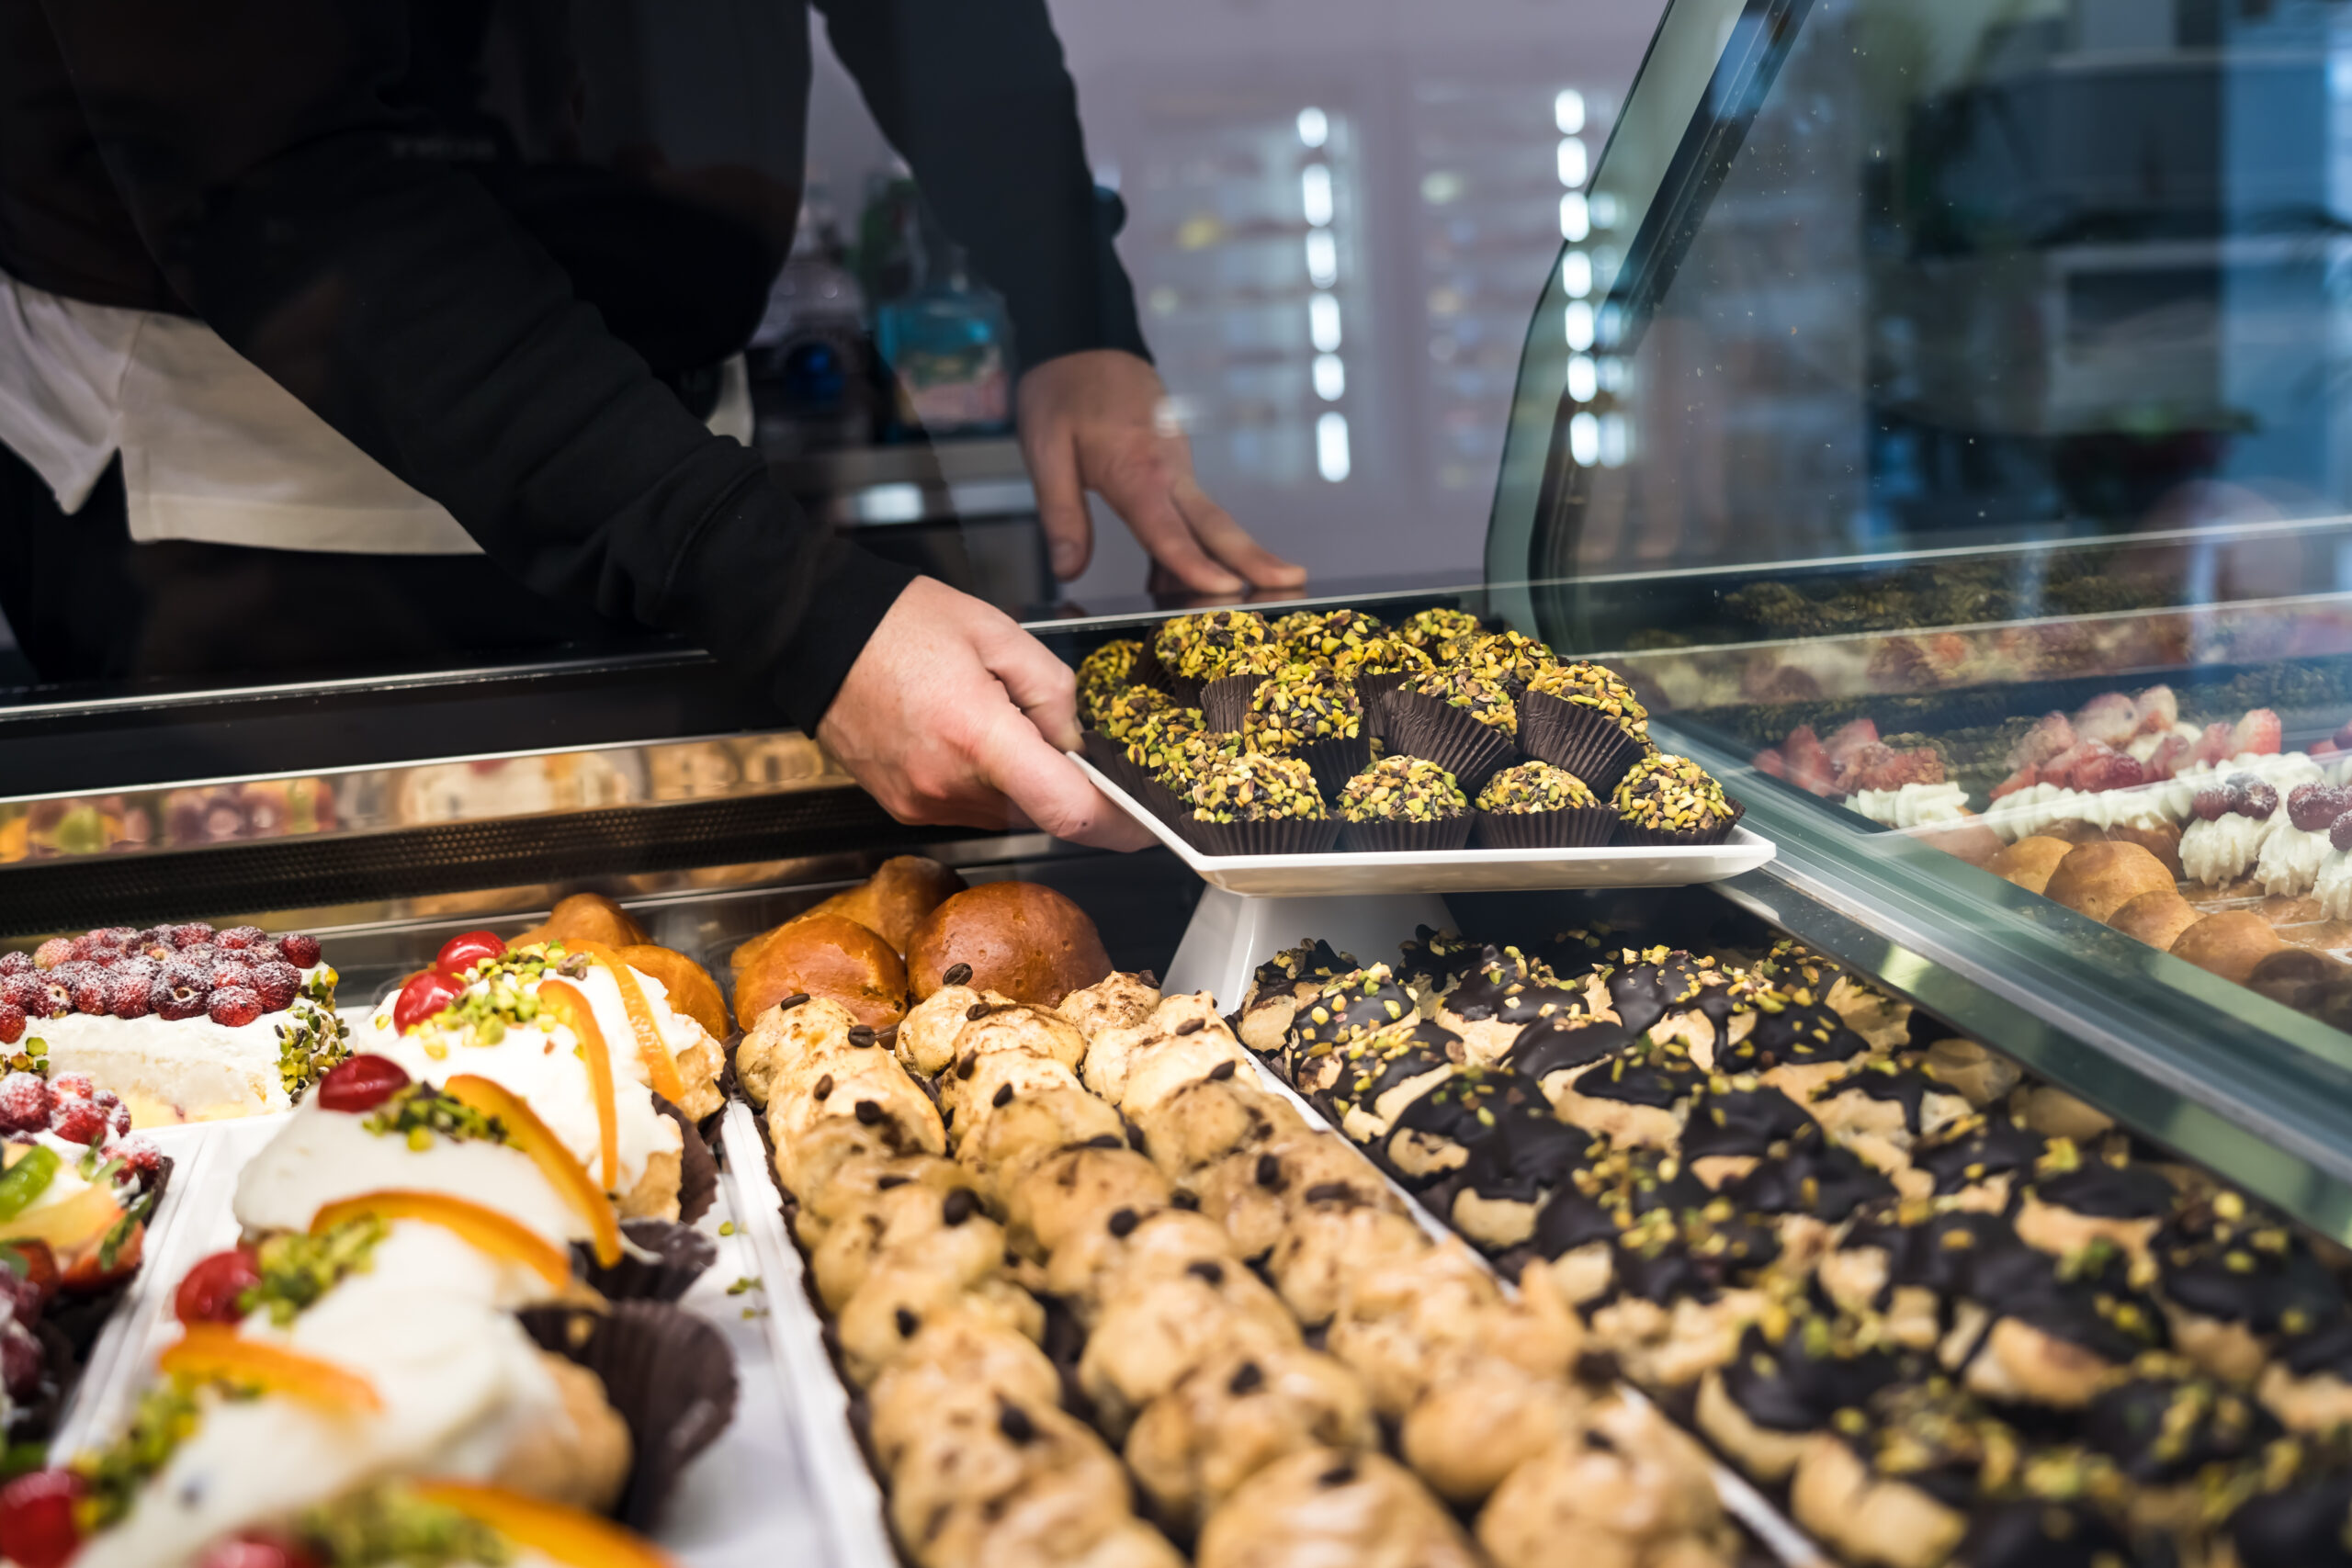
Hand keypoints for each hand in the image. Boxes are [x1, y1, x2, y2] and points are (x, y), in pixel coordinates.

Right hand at [816, 577, 1154, 849]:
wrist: (814, 634)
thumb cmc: (897, 624)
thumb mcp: (998, 633)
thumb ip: (1054, 691)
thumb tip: (1076, 741)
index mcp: (977, 734)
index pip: (1069, 811)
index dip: (1119, 826)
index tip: (1143, 823)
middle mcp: (948, 784)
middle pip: (1041, 810)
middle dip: (1062, 778)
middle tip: (1046, 724)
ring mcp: (923, 803)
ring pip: (1007, 810)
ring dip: (1020, 777)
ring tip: (988, 714)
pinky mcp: (906, 808)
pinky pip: (970, 806)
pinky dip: (984, 779)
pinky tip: (961, 730)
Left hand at [1018, 350, 1306, 594]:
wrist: (1083, 341)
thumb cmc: (1062, 391)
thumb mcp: (1044, 451)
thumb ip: (1061, 514)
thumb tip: (1069, 569)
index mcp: (1135, 468)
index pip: (1168, 530)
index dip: (1195, 565)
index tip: (1224, 591)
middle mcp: (1168, 469)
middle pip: (1216, 525)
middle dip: (1255, 559)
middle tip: (1293, 583)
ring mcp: (1178, 466)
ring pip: (1211, 522)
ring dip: (1240, 558)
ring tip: (1269, 594)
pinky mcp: (1175, 466)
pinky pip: (1191, 514)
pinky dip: (1199, 547)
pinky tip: (1194, 581)